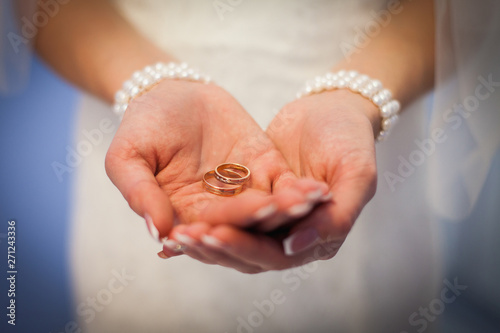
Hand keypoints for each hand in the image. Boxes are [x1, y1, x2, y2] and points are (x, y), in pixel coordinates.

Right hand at [105, 80, 327, 261]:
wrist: (173, 92)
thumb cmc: (144, 126)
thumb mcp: (127, 157)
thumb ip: (139, 194)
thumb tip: (159, 234)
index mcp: (185, 215)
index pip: (201, 233)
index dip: (210, 233)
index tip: (215, 232)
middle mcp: (219, 210)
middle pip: (241, 225)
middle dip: (253, 221)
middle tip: (267, 211)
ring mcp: (246, 190)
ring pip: (269, 209)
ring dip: (284, 210)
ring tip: (301, 204)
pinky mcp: (267, 168)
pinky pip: (285, 184)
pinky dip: (298, 189)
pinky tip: (314, 190)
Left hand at [164, 89, 376, 272]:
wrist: (333, 109)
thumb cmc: (351, 139)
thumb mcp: (357, 174)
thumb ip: (337, 215)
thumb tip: (294, 248)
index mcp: (318, 237)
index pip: (276, 254)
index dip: (245, 248)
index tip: (215, 236)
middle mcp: (291, 235)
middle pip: (248, 251)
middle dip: (216, 245)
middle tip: (182, 237)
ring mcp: (270, 218)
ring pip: (234, 235)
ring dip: (205, 236)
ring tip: (173, 233)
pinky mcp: (253, 197)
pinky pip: (227, 210)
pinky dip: (205, 216)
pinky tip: (175, 218)